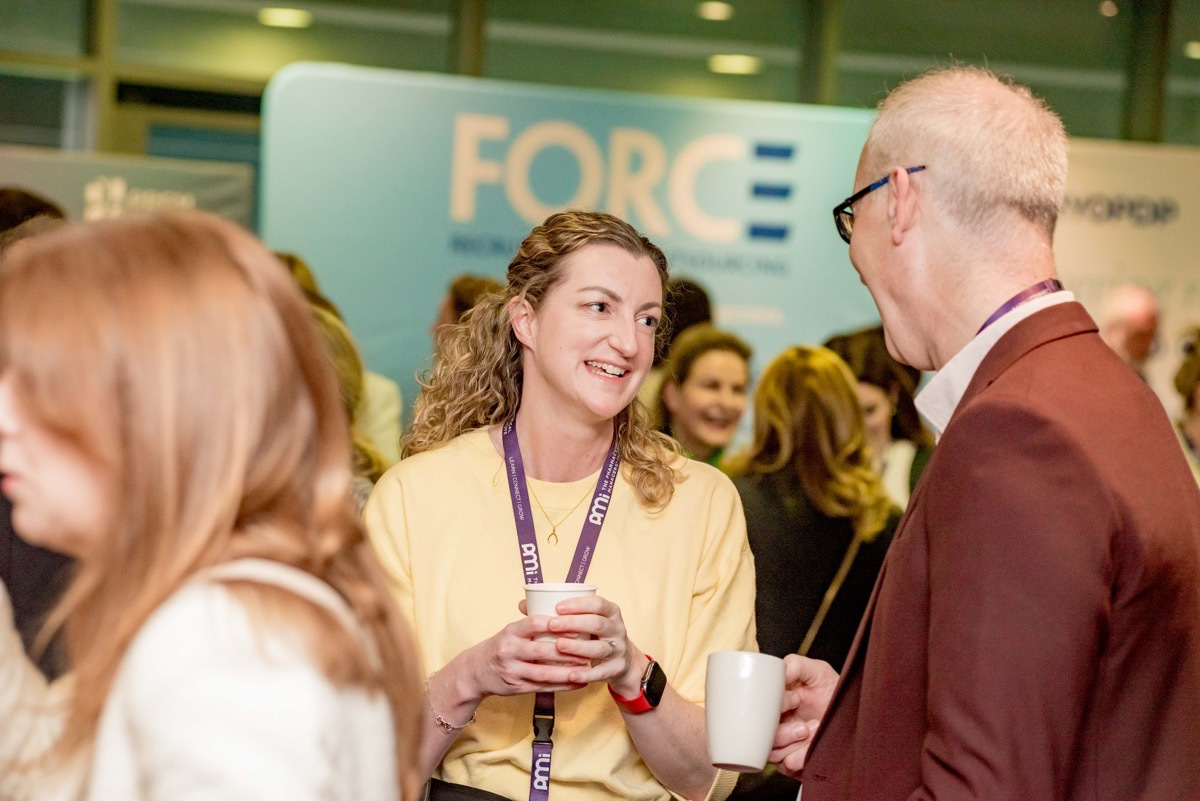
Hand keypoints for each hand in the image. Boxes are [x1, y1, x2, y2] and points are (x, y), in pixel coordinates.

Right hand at [461, 606, 590, 699]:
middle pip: (540, 651)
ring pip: (543, 673)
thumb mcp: (511, 631)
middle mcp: (509, 651)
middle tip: (588, 650)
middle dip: (566, 652)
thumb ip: (532, 625)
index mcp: (510, 632)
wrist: (475, 671)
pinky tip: (579, 682)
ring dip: (567, 672)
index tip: (575, 626)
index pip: (532, 624)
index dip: (554, 625)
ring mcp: (512, 671)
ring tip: (586, 668)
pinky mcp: (516, 688)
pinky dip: (563, 686)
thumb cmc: (501, 647)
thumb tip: (566, 613)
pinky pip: (543, 687)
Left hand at [529, 593, 643, 695]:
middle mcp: (617, 628)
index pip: (598, 603)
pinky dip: (587, 674)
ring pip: (600, 647)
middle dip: (574, 623)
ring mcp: (619, 649)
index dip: (579, 604)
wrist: (621, 661)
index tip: (558, 607)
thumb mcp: (585, 621)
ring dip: (578, 647)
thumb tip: (524, 605)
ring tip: (559, 646)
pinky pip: (602, 672)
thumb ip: (559, 613)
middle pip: (598, 623)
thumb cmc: (594, 636)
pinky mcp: (617, 668)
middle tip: (552, 625)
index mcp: (610, 612)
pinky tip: (571, 674)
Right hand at [769, 654, 838, 777]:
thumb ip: (796, 665)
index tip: (795, 699)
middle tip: (804, 726)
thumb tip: (779, 672)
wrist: (855, 714)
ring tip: (815, 731)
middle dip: (783, 732)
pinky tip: (812, 748)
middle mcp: (775, 723)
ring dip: (793, 745)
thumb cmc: (833, 692)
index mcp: (774, 702)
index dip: (772, 705)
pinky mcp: (793, 761)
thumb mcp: (817, 672)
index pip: (757, 708)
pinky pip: (786, 765)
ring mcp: (783, 744)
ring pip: (772, 752)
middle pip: (760, 734)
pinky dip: (799, 758)